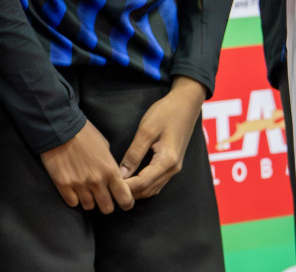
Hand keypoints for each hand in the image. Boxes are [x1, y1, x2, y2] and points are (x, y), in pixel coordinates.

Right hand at [40, 119, 134, 213]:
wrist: (61, 127)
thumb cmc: (85, 134)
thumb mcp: (105, 146)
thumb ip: (110, 165)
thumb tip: (113, 176)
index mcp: (110, 170)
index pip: (125, 198)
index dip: (126, 203)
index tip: (124, 202)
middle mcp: (96, 181)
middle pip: (107, 208)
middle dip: (107, 203)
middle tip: (103, 196)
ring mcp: (79, 185)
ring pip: (89, 207)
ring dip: (89, 200)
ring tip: (86, 190)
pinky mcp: (63, 186)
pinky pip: (73, 203)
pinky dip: (74, 198)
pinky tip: (74, 189)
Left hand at [117, 76, 206, 199]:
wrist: (186, 103)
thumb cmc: (166, 112)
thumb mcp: (147, 129)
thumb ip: (134, 153)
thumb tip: (121, 174)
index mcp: (167, 161)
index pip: (142, 183)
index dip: (125, 187)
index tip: (108, 184)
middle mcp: (173, 169)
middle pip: (147, 190)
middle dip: (129, 191)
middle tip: (109, 187)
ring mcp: (174, 168)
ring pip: (152, 188)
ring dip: (136, 190)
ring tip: (118, 185)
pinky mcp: (173, 164)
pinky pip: (157, 182)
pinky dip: (144, 185)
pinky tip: (132, 180)